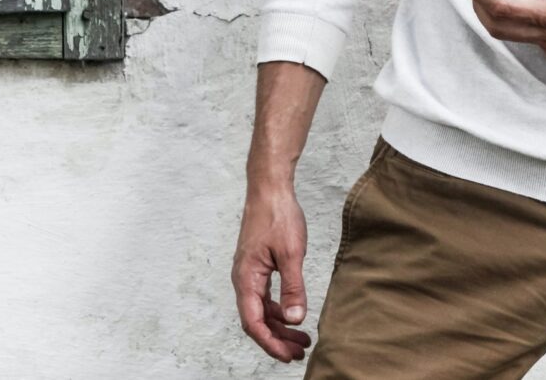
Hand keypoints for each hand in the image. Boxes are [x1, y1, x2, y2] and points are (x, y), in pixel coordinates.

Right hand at [232, 186, 312, 362]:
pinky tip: (293, 313)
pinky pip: (264, 296)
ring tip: (302, 338)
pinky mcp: (256, 266)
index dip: (271, 343)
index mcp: (246, 278)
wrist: (269, 189)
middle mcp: (243, 279)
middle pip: (256, 320)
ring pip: (260, 310)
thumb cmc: (278, 216)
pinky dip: (278, 309)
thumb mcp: (291, 254)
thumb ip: (293, 288)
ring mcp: (248, 273)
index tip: (289, 355)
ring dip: (279, 326)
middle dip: (277, 339)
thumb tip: (295, 320)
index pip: (254, 323)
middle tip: (300, 351)